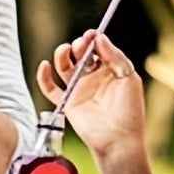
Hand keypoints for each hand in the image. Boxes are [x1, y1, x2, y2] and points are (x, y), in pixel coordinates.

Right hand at [39, 31, 145, 173]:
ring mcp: (79, 89)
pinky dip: (44, 77)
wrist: (117, 139)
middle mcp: (93, 77)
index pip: (98, 48)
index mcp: (110, 69)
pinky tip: (45, 66)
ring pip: (64, 67)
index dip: (93, 39)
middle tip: (81, 45)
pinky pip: (51, 89)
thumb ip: (115, 56)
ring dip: (62, 55)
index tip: (91, 34)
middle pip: (80, 54)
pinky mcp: (68, 102)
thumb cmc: (129, 111)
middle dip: (79, 46)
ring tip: (65, 50)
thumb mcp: (128, 77)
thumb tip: (99, 38)